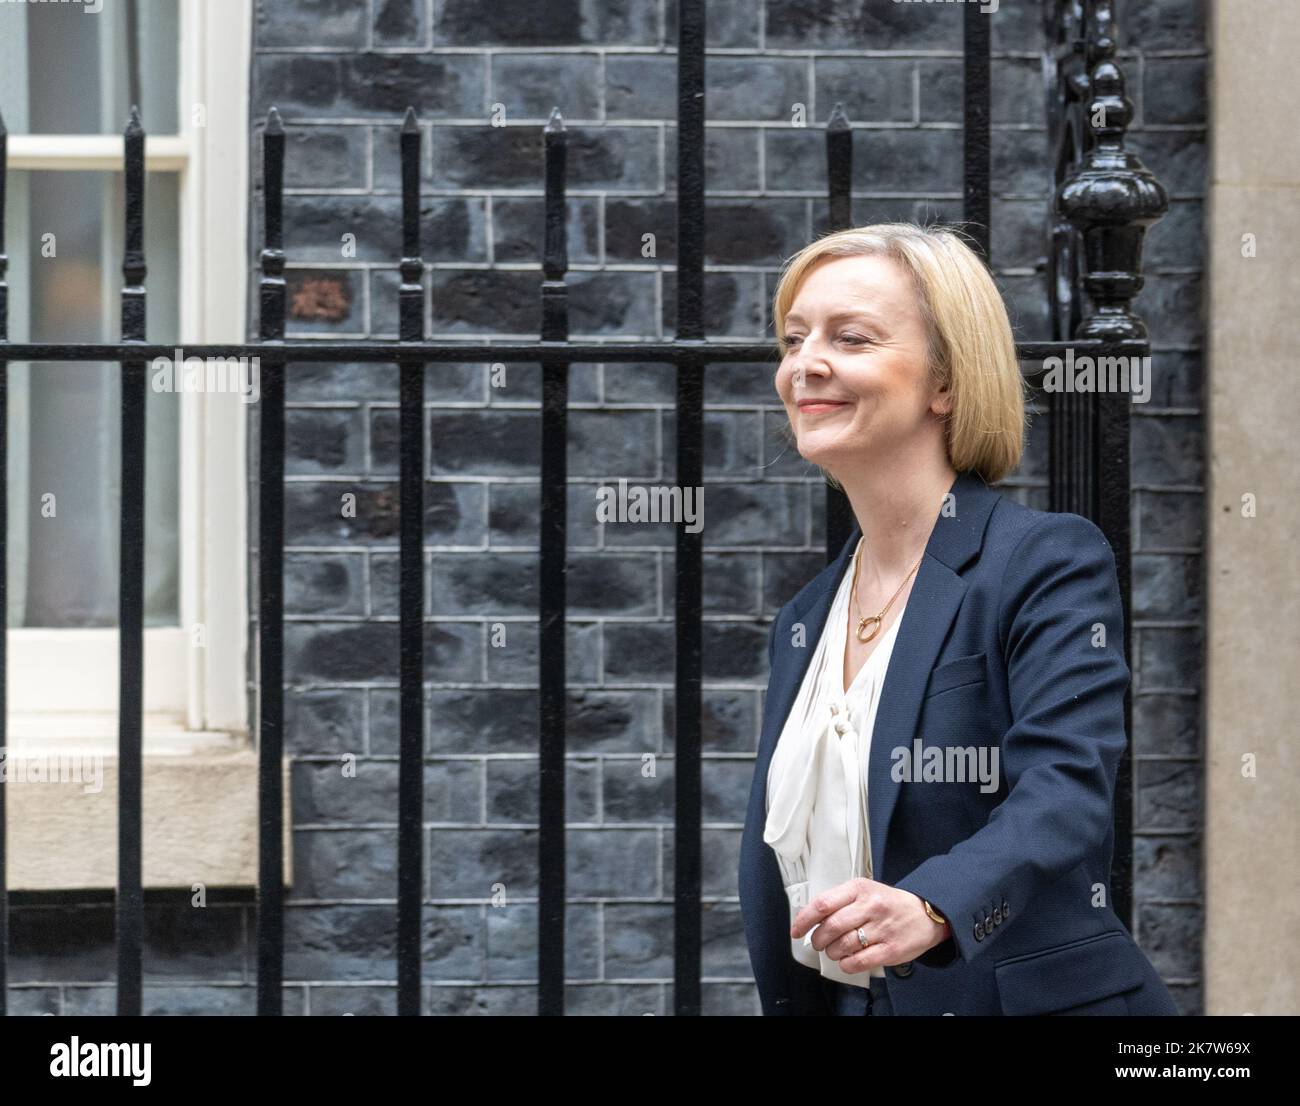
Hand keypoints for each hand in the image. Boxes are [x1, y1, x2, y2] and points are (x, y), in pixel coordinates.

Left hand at [790, 877, 951, 973]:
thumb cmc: (890, 903)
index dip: (805, 920)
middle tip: (818, 942)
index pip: (823, 904)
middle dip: (818, 939)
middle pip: (831, 926)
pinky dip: (846, 964)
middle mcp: (870, 907)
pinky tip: (847, 960)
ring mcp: (881, 928)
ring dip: (832, 952)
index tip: (797, 930)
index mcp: (859, 889)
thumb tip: (810, 917)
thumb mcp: (865, 891)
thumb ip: (840, 900)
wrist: (925, 913)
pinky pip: (859, 961)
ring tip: (834, 951)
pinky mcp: (890, 949)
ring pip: (842, 945)